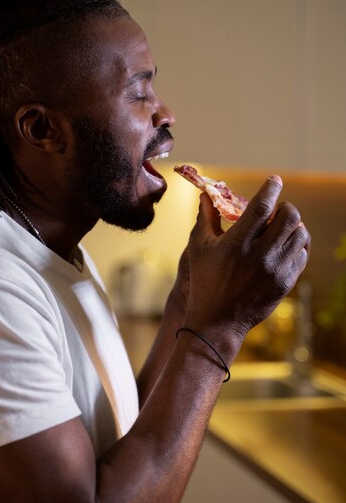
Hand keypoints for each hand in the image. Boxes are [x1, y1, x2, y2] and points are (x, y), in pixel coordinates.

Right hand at [184, 175, 309, 347]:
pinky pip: (302, 254)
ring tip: (279, 230)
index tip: (274, 181)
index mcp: (238, 243)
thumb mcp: (199, 247)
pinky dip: (296, 245)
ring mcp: (276, 270)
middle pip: (290, 216)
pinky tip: (283, 247)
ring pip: (300, 234)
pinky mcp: (286, 282)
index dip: (271, 188)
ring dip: (292, 226)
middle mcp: (261, 255)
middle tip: (274, 212)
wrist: (217, 322)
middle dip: (284, 208)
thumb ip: (206, 217)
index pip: (263, 206)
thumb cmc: (204, 282)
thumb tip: (206, 194)